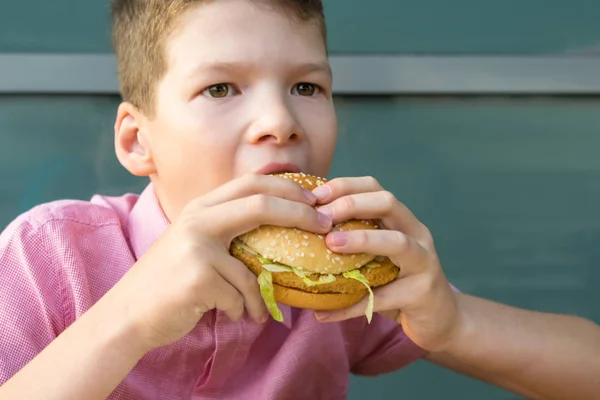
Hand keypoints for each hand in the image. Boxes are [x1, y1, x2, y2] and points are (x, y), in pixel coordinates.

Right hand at [108, 173, 331, 350]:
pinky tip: (228, 315)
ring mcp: (197, 247)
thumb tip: (277, 219)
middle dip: (301, 213)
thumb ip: (227, 229)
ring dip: (259, 297)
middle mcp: (198, 220)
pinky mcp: (200, 278)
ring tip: (257, 311)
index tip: (314, 199)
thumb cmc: (169, 280)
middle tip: (326, 225)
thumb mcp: (195, 243)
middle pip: (261, 203)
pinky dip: (242, 311)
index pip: (250, 182)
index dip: (287, 186)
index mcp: (200, 208)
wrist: (128, 314)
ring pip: (253, 270)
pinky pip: (241, 298)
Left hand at [312, 176, 459, 351]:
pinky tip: (325, 313)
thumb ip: (351, 244)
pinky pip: (385, 296)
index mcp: (402, 220)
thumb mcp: (376, 257)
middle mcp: (417, 233)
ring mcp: (425, 261)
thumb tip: (297, 240)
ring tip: (330, 244)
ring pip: (397, 242)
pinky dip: (352, 305)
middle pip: (388, 202)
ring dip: (361, 240)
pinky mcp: (423, 293)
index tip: (313, 197)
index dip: (344, 187)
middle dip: (351, 204)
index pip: (374, 187)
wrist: (441, 320)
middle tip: (320, 218)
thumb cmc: (399, 284)